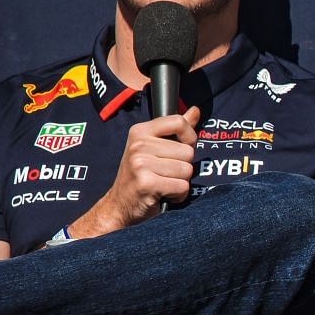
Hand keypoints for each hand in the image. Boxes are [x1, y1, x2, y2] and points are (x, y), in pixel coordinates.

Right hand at [70, 107, 200, 237]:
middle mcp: (138, 145)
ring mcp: (140, 164)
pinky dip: (177, 195)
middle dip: (183, 166)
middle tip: (164, 173)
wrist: (120, 205)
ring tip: (163, 183)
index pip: (179, 122)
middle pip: (188, 152)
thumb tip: (195, 110)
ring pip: (187, 170)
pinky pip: (182, 187)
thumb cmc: (141, 174)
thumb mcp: (154, 147)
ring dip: (180, 182)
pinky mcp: (147, 183)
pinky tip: (162, 194)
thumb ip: (176, 129)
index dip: (189, 138)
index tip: (181, 148)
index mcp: (140, 131)